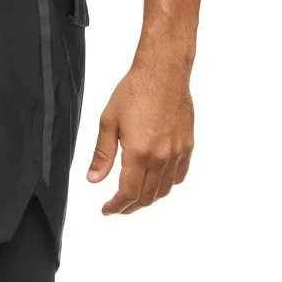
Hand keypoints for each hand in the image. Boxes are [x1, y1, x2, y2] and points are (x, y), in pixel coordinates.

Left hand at [88, 60, 194, 214]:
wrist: (164, 71)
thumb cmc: (134, 91)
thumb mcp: (108, 122)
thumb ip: (102, 155)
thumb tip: (93, 180)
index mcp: (138, 153)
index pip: (128, 193)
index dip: (116, 207)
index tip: (107, 210)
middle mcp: (160, 157)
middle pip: (146, 197)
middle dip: (129, 207)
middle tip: (117, 207)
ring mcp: (177, 152)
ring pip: (164, 190)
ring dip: (148, 199)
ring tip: (134, 198)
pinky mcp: (187, 145)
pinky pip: (179, 175)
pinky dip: (167, 185)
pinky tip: (156, 182)